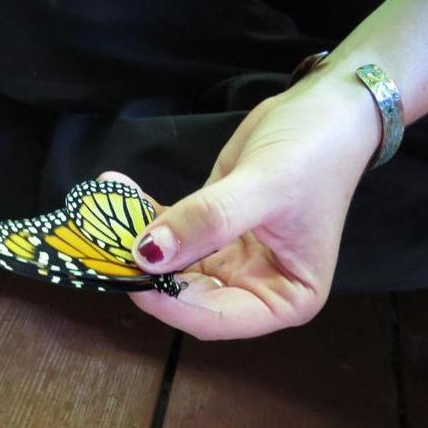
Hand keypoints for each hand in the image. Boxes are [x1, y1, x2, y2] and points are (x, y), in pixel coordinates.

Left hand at [103, 75, 381, 339]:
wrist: (324, 109)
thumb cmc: (313, 154)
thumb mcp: (265, 188)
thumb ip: (209, 222)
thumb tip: (147, 254)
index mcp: (284, 298)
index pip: (217, 319)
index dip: (171, 304)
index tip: (132, 276)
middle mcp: (254, 286)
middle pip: (187, 294)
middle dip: (145, 270)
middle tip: (103, 241)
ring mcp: (230, 257)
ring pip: (171, 263)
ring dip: (136, 239)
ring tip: (103, 209)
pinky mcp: (210, 228)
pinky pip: (171, 231)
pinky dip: (143, 214)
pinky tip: (116, 188)